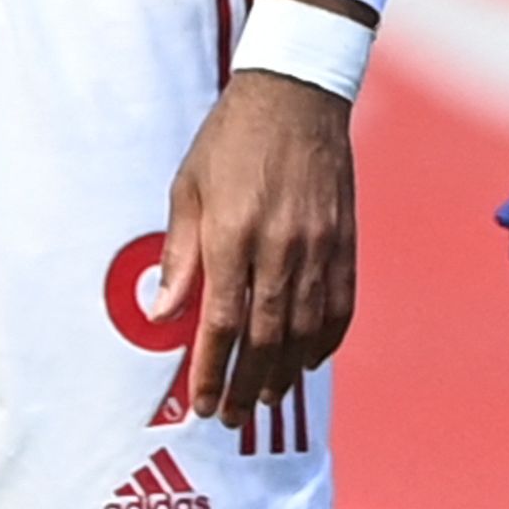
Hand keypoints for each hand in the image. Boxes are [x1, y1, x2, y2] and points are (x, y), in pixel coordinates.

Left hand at [158, 69, 358, 426]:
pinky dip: (325, 340)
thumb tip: (162, 311)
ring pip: (305, 329)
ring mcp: (320, 245)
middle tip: (229, 415)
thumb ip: (180, 254)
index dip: (209, 370)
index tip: (199, 402)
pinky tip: (309, 360)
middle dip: (244, 384)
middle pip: (265, 337)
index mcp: (232, 233)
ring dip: (284, 372)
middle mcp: (280, 245)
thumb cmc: (231, 139)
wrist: (297, 93)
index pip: (220, 322)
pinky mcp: (346, 240)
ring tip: (264, 398)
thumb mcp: (189, 187)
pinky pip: (340, 304)